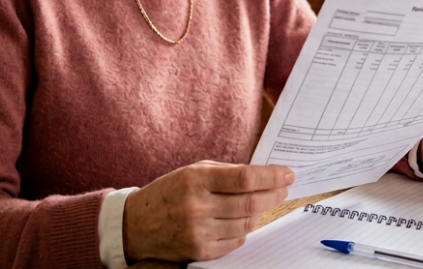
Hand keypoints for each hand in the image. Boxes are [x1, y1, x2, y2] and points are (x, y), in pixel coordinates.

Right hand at [122, 161, 293, 262]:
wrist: (135, 225)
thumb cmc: (169, 192)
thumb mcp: (192, 171)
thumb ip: (226, 172)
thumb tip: (263, 174)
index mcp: (196, 179)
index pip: (244, 178)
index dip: (271, 176)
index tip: (287, 174)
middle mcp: (197, 205)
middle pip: (250, 202)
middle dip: (273, 194)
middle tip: (283, 188)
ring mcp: (198, 231)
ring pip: (246, 223)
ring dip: (260, 212)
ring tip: (263, 202)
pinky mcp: (199, 251)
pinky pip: (235, 242)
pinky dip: (245, 230)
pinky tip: (243, 220)